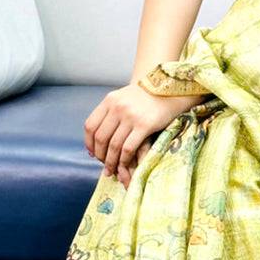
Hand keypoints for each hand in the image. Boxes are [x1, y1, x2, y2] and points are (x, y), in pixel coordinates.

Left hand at [84, 82, 199, 188]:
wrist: (169, 90)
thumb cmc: (146, 98)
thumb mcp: (123, 98)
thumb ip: (109, 113)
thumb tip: (95, 138)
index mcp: (109, 100)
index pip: (90, 126)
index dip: (89, 143)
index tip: (93, 153)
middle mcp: (118, 107)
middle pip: (101, 138)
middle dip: (100, 155)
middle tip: (103, 165)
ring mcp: (131, 116)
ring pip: (113, 145)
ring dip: (110, 161)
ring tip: (111, 170)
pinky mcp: (145, 125)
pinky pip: (128, 148)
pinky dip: (124, 159)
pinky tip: (124, 164)